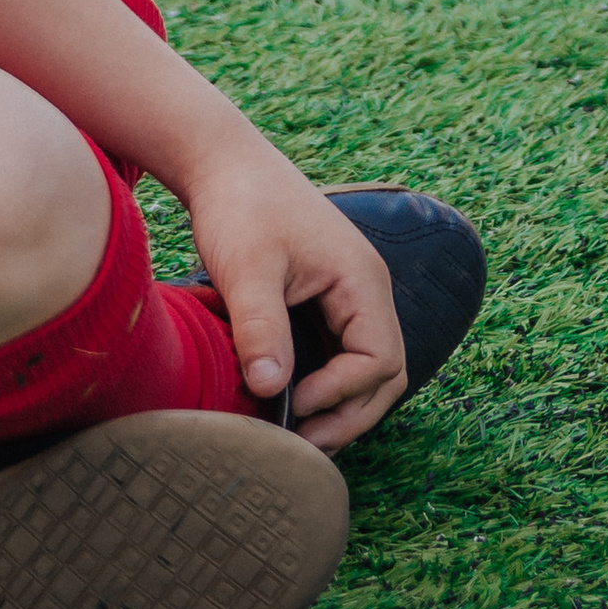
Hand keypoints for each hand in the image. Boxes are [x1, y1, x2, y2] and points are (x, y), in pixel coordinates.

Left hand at [180, 138, 405, 453]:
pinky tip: (290, 404)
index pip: (380, 360)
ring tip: (297, 437)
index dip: (342, 393)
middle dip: (349, 414)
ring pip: (366, 368)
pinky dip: (325, 384)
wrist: (222, 162)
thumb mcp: (246, 268)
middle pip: (385, 373)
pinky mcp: (325, 298)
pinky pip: (341, 353)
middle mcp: (366, 290)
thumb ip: (261, 328)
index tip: (293, 406)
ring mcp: (348, 295)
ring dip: (340, 405)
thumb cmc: (239, 206)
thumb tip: (272, 391)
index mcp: (362, 281)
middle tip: (302, 446)